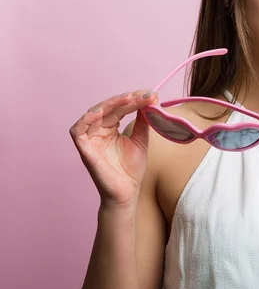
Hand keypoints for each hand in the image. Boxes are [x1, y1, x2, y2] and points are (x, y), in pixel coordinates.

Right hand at [69, 90, 158, 208]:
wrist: (128, 192)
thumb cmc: (131, 169)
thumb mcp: (141, 140)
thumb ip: (143, 121)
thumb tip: (150, 100)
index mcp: (111, 127)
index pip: (120, 108)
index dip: (134, 100)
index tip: (152, 95)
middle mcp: (99, 130)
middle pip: (108, 108)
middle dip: (126, 100)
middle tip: (143, 96)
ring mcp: (90, 139)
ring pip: (93, 114)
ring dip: (109, 104)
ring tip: (126, 99)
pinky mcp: (84, 150)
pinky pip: (77, 131)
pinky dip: (85, 120)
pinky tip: (100, 113)